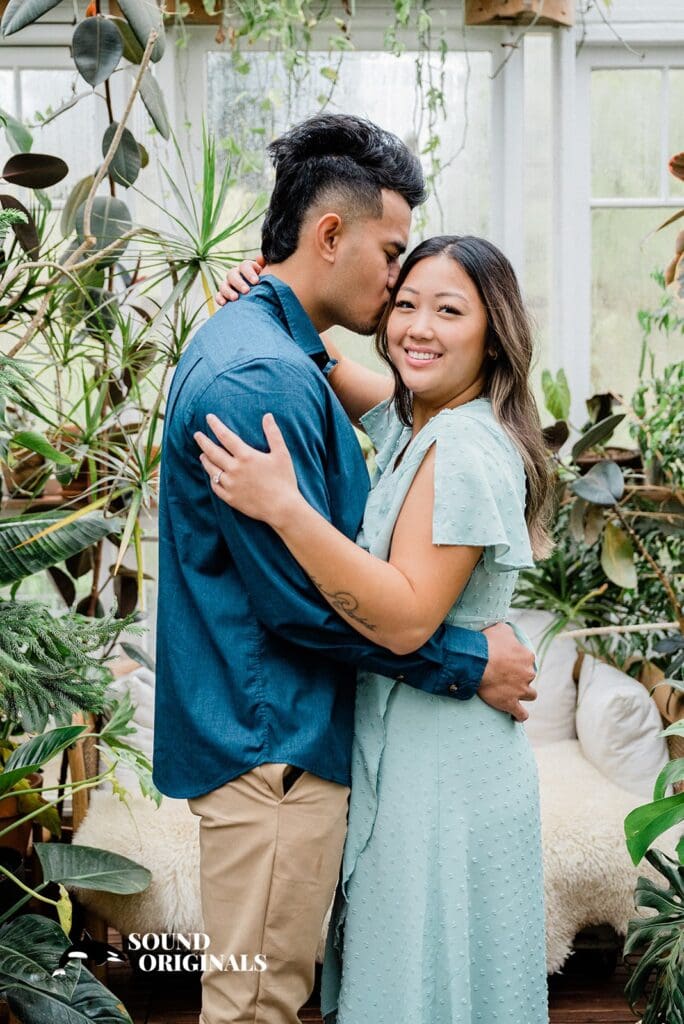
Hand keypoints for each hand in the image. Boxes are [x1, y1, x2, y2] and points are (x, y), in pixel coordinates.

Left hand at [194, 412, 300, 527]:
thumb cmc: (284, 480)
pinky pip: (216, 486)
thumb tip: (267, 416)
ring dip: (205, 460)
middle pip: (212, 452)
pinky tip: (212, 475)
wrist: (282, 508)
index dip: (215, 425)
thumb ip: (273, 434)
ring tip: (202, 454)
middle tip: (197, 435)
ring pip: (211, 469)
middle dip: (203, 442)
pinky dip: (212, 479)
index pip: (225, 436)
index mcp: (246, 456)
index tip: (208, 418)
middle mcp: (234, 469)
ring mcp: (230, 485)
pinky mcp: (230, 498)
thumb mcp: (282, 454)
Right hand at [215, 255, 264, 305]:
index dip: (249, 273)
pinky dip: (220, 298)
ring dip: (228, 291)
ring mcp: (228, 285)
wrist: (262, 301)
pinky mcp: (224, 296)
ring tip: (235, 298)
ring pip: (224, 284)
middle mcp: (236, 275)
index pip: (245, 266)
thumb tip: (260, 258)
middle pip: (232, 274)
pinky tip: (224, 303)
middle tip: (246, 291)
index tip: (256, 282)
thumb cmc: (267, 288)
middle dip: (239, 282)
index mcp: (247, 269)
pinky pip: (218, 295)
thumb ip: (268, 268)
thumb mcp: (269, 278)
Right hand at [478, 622, 536, 722]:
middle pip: (529, 677)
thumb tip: (509, 634)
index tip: (507, 661)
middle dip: (521, 677)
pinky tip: (516, 716)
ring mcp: (521, 690)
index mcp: (527, 656)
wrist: (477, 662)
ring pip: (530, 695)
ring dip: (524, 694)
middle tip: (505, 676)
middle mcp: (528, 674)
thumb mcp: (501, 629)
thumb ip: (509, 632)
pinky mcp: (511, 703)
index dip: (518, 661)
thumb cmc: (487, 643)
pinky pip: (521, 713)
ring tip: (514, 694)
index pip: (527, 660)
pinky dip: (520, 715)